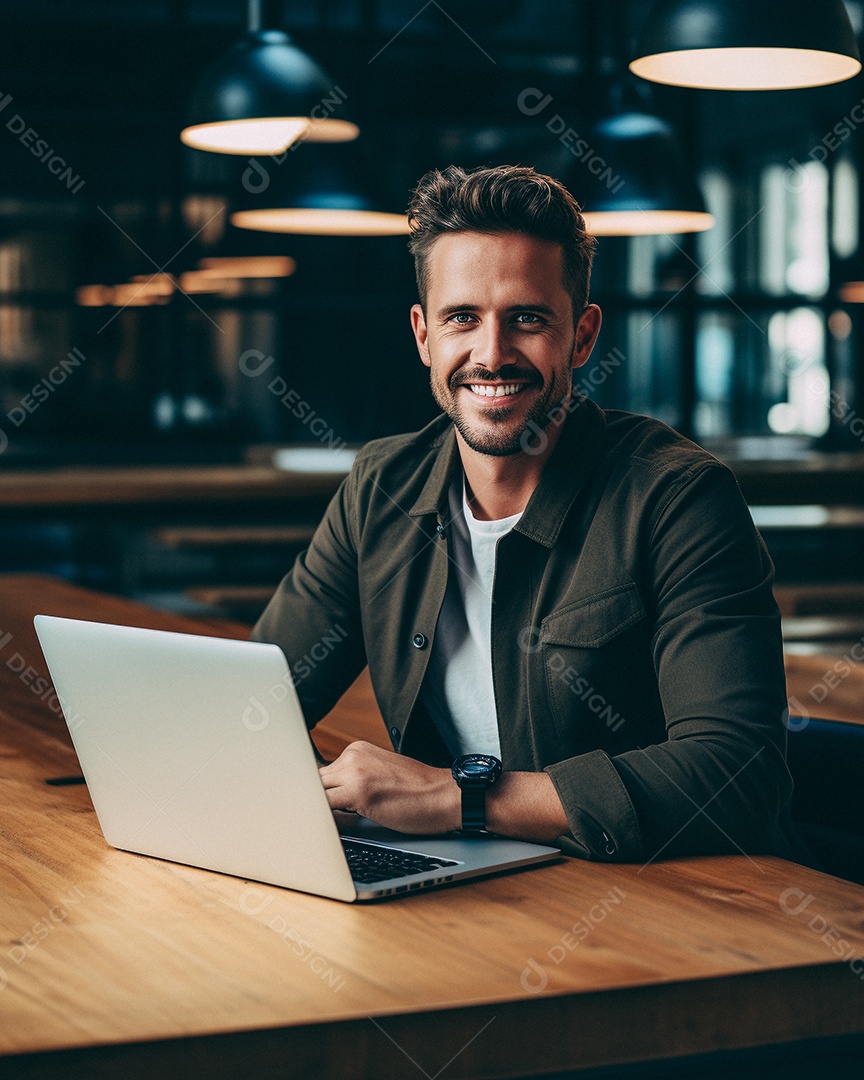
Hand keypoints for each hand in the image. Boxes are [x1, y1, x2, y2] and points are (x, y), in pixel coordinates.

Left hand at [319, 741, 460, 833]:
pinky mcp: (359, 791)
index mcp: (357, 749)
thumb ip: (355, 778)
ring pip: (317, 793)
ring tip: (349, 821)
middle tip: (339, 818)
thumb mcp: (381, 774)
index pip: (322, 773)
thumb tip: (328, 796)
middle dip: (320, 802)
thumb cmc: (418, 792)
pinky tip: (348, 824)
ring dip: (324, 810)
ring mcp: (354, 771)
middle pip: (315, 782)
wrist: (445, 795)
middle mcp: (353, 755)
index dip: (322, 794)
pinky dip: (328, 819)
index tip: (325, 807)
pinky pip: (325, 806)